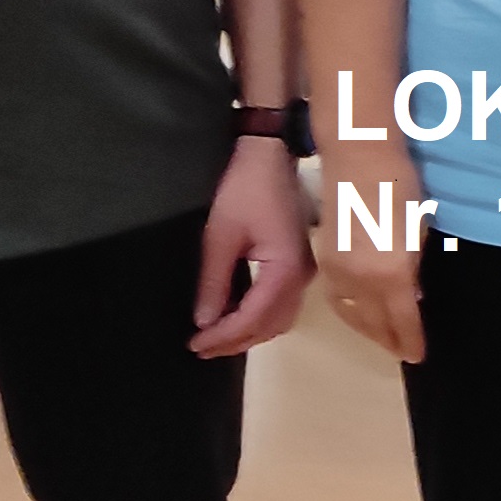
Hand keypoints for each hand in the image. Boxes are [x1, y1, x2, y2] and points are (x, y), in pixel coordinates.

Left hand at [189, 138, 315, 357]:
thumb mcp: (221, 235)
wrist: (270, 153)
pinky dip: (259, 316)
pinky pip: (282, 302)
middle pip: (272, 325)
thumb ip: (214, 282)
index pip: (254, 318)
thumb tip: (204, 321)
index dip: (224, 337)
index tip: (195, 344)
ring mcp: (305, 270)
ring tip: (215, 336)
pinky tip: (236, 315)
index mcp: (285, 269)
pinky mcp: (299, 262)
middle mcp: (302, 276)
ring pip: (280, 317)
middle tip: (201, 347)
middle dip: (237, 341)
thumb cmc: (244, 189)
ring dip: (250, 331)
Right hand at [310, 143, 426, 363]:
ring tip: (383, 336)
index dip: (411, 341)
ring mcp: (339, 271)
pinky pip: (337, 298)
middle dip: (390, 340)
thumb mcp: (418, 231)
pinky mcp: (324, 259)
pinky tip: (359, 312)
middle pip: (376, 324)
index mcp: (392, 273)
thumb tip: (413, 295)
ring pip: (352, 315)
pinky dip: (350, 311)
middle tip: (403, 350)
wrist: (359, 156)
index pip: (403, 321)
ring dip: (368, 330)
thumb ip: (414, 269)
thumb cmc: (400, 186)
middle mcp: (362, 280)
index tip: (419, 355)